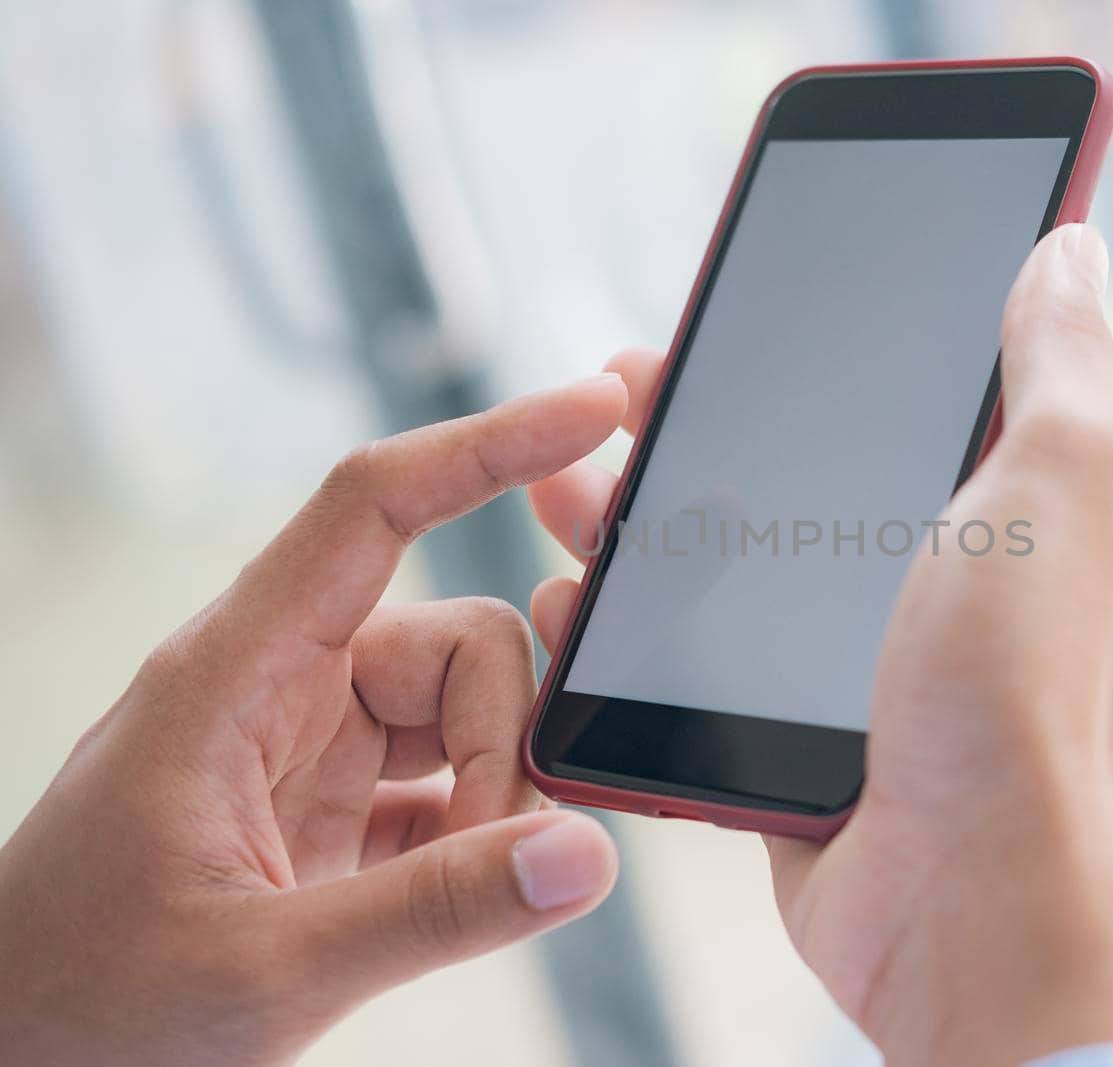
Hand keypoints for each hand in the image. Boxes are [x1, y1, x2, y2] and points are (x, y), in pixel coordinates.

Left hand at [0, 375, 629, 1065]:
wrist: (16, 1053)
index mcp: (237, 672)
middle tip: (497, 847)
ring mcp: (311, 745)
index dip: (487, 445)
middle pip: (460, 638)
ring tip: (461, 890)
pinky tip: (462, 888)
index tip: (591, 410)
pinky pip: (451, 775)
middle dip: (504, 739)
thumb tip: (583, 855)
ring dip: (494, 794)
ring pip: (467, 709)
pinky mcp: (334, 804)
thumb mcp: (263, 969)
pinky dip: (480, 828)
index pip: (374, 507)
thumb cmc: (84, 1000)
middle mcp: (282, 686)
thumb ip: (434, 913)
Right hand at [530, 225, 1112, 1065]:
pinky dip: (630, 634)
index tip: (743, 299)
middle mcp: (943, 587)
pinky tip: (571, 599)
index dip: (827, 338)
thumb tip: (1071, 245)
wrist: (970, 893)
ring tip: (562, 481)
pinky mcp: (798, 744)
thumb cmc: (1029, 686)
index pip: (909, 393)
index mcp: (1014, 514)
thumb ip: (1061, 361)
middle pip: (799, 474)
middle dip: (702, 421)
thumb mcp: (1066, 479)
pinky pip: (696, 673)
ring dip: (643, 518)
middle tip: (621, 383)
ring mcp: (864, 670)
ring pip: (731, 571)